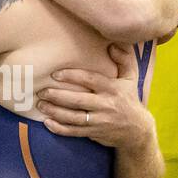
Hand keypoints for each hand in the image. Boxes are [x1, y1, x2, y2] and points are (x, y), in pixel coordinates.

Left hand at [38, 43, 152, 148]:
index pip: (91, 80)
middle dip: (57, 96)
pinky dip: (60, 129)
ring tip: (41, 105)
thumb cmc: (129, 98)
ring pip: (73, 117)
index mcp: (112, 89)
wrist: (137, 130)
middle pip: (78, 100)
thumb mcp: (131, 77)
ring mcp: (99, 121)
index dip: (72, 76)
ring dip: (55, 112)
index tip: (55, 74)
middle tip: (42, 91)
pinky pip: (74, 132)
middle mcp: (105, 105)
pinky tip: (47, 123)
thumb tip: (112, 44)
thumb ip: (124, 59)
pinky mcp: (94, 133)